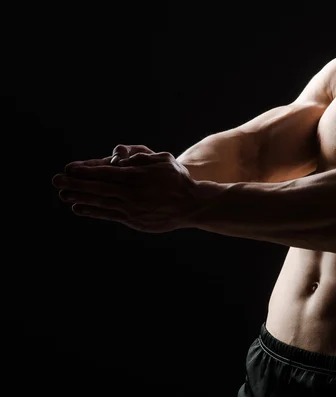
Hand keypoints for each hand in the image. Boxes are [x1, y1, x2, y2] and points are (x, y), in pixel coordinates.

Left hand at [53, 146, 201, 232]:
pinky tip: (79, 208)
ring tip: (63, 194)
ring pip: (100, 201)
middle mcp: (132, 192)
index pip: (105, 171)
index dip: (85, 170)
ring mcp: (132, 208)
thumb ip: (141, 156)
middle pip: (98, 187)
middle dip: (75, 183)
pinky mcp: (134, 220)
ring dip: (80, 197)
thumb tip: (120, 155)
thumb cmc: (177, 179)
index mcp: (137, 176)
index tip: (68, 168)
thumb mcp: (163, 159)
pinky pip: (109, 215)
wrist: (192, 205)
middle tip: (56, 180)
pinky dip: (92, 211)